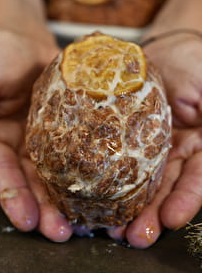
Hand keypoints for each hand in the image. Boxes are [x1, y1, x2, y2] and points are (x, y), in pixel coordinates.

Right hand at [0, 30, 72, 240]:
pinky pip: (81, 154)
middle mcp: (21, 147)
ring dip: (67, 201)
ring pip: (57, 176)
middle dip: (42, 210)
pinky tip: (106, 190)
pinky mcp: (72, 130)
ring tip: (84, 223)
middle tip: (59, 232)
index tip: (25, 220)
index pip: (0, 173)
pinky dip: (92, 173)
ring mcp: (48, 141)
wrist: (27, 41)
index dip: (11, 196)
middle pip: (31, 183)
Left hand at [108, 36, 201, 247]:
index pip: (197, 179)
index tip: (171, 219)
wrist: (164, 50)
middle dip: (152, 215)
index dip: (186, 199)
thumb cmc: (194, 63)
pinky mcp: (126, 137)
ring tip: (114, 229)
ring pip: (142, 181)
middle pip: (167, 188)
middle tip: (134, 236)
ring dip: (129, 207)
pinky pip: (117, 159)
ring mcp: (151, 146)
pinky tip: (97, 198)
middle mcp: (177, 151)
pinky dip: (109, 180)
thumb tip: (199, 125)